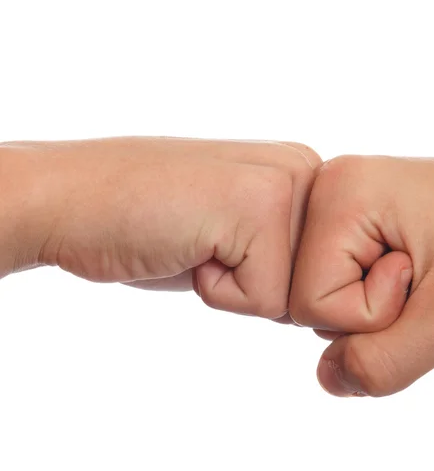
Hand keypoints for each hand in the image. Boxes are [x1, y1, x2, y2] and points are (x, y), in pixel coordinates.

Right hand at [1, 137, 320, 318]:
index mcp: (302, 170)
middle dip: (257, 286)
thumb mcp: (236, 230)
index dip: (266, 279)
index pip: (323, 271)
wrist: (71, 200)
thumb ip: (288, 249)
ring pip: (293, 300)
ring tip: (197, 241)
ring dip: (237, 289)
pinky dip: (216, 295)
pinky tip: (187, 247)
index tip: (221, 243)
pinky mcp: (258, 209)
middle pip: (315, 287)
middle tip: (206, 242)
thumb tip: (325, 302)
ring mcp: (284, 183)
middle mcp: (304, 168)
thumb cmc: (150, 223)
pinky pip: (264, 301)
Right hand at [290, 155, 433, 395]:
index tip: (425, 279)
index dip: (372, 316)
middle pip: (309, 298)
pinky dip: (377, 295)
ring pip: (324, 295)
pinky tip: (413, 271)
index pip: (312, 302)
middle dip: (371, 312)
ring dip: (377, 304)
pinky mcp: (356, 218)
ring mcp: (342, 200)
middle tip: (425, 276)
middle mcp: (331, 186)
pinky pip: (340, 283)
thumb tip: (328, 378)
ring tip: (424, 270)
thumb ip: (382, 362)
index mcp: (342, 190)